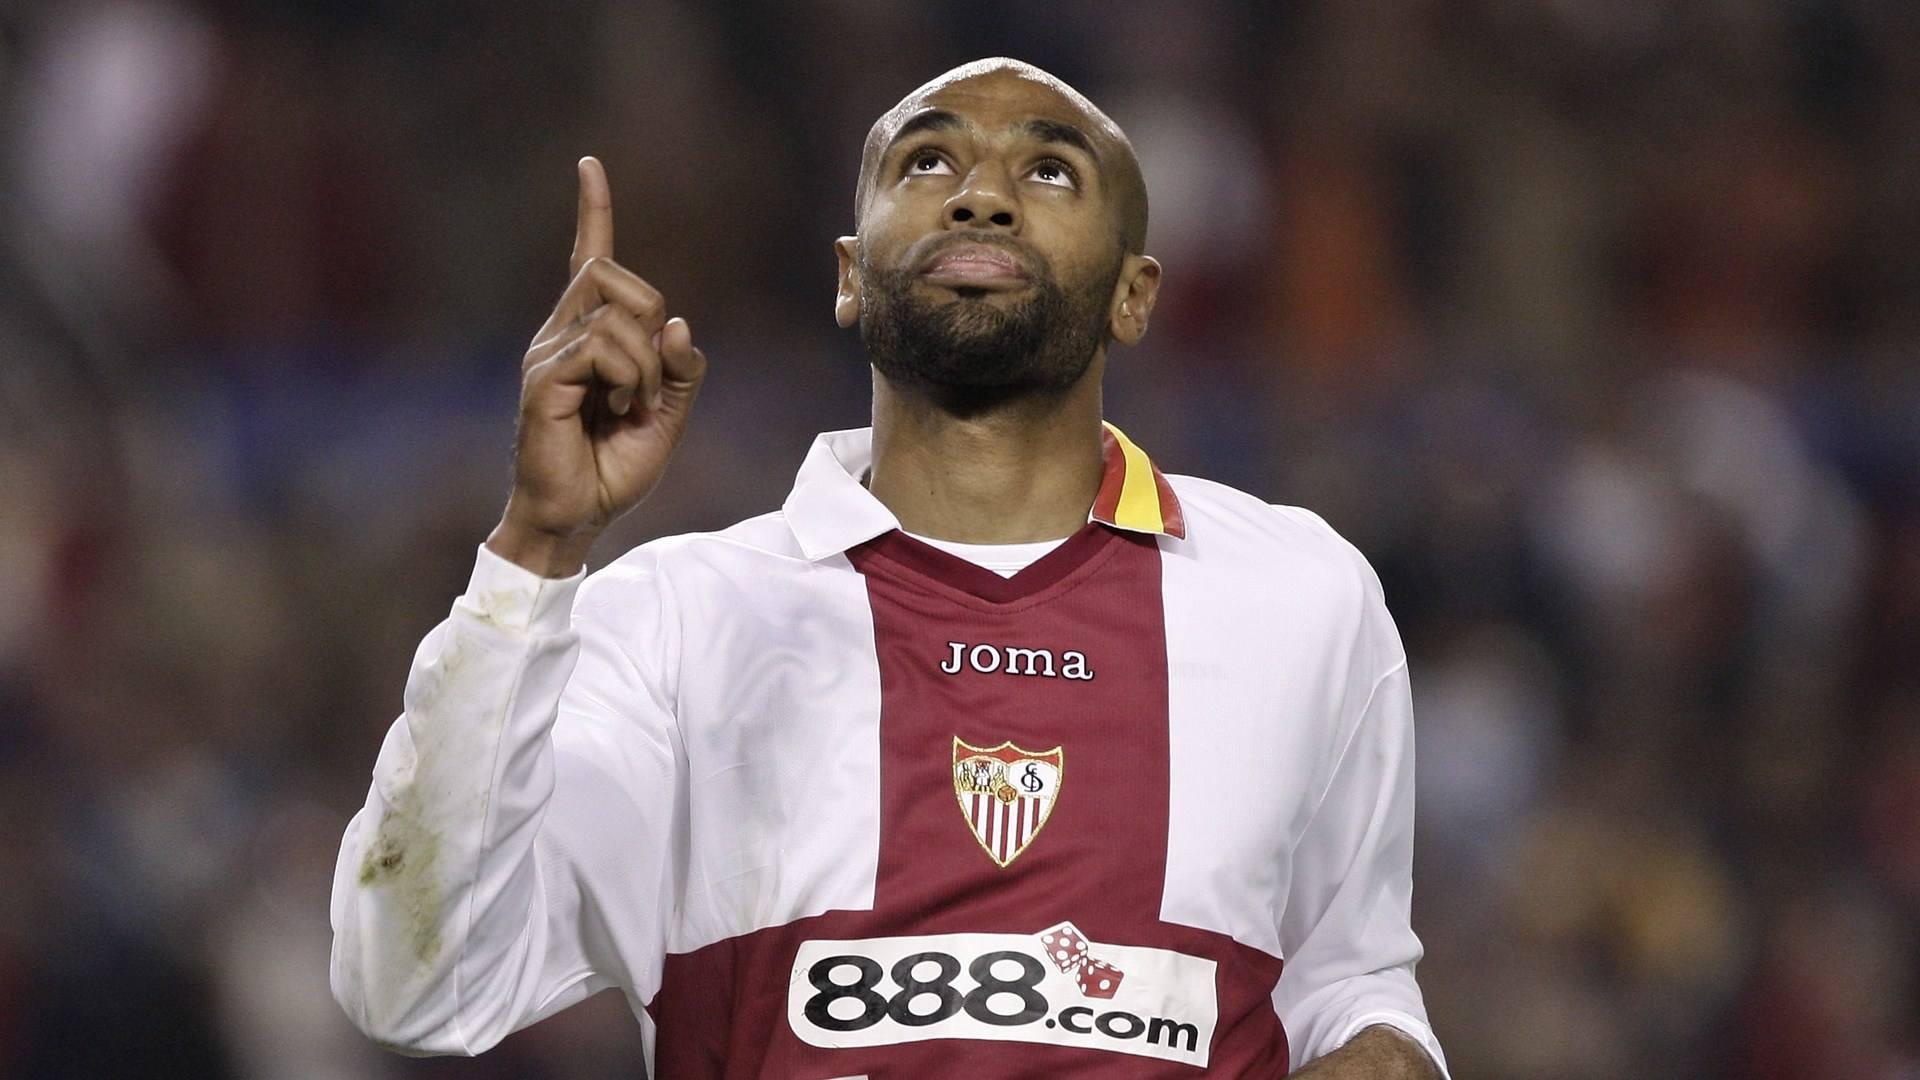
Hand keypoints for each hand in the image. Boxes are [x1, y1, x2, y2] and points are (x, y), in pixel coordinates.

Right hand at [489, 157, 707, 575]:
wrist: (575, 519)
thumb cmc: (612, 469)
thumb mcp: (667, 416)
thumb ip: (680, 369)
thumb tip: (676, 323)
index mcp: (585, 337)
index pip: (588, 260)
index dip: (593, 212)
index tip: (590, 165)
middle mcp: (559, 335)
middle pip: (613, 274)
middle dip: (651, 319)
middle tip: (651, 384)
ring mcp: (546, 355)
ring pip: (614, 310)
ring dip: (646, 362)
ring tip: (634, 406)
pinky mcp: (543, 380)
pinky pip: (602, 348)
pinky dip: (632, 377)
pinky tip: (622, 409)